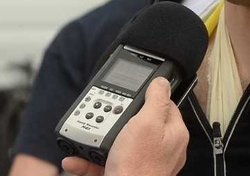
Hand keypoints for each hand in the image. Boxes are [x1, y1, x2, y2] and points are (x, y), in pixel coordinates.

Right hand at [62, 77, 188, 175]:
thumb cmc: (138, 167)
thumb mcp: (146, 123)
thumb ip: (155, 100)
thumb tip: (162, 82)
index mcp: (173, 134)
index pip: (166, 105)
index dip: (148, 97)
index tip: (132, 94)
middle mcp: (162, 149)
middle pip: (139, 123)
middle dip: (118, 118)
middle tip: (106, 116)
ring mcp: (143, 163)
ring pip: (120, 143)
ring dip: (99, 139)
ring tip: (87, 136)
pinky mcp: (126, 174)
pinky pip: (106, 162)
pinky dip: (89, 159)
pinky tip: (76, 157)